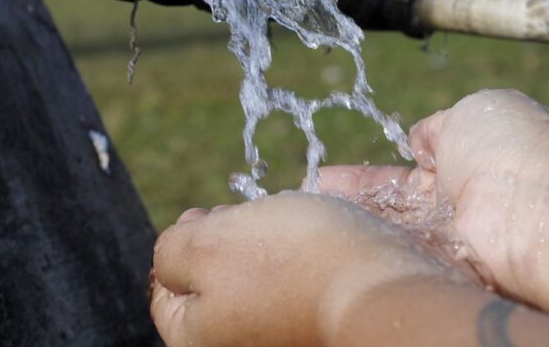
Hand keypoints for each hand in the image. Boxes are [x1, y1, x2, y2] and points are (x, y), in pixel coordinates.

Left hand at [149, 192, 464, 346]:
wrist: (383, 289)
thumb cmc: (290, 263)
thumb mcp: (206, 243)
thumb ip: (170, 249)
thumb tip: (173, 253)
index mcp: (196, 340)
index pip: (165, 293)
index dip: (182, 243)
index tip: (206, 214)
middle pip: (214, 288)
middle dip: (226, 242)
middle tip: (248, 217)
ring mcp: (280, 340)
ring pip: (257, 284)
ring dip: (266, 249)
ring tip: (288, 225)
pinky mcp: (318, 329)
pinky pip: (297, 290)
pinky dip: (301, 263)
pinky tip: (317, 243)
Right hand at [319, 89, 548, 301]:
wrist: (540, 207)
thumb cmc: (514, 147)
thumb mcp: (471, 112)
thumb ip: (438, 127)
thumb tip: (420, 137)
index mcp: (465, 163)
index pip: (402, 176)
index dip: (363, 178)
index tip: (324, 177)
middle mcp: (455, 209)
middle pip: (389, 210)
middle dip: (347, 206)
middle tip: (304, 202)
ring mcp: (448, 243)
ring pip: (388, 235)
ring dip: (348, 227)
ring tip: (301, 221)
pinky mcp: (443, 272)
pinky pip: (395, 260)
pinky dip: (362, 250)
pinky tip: (324, 244)